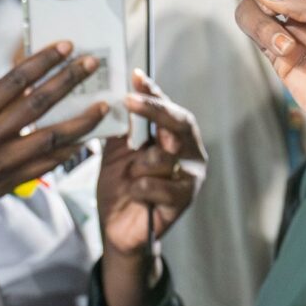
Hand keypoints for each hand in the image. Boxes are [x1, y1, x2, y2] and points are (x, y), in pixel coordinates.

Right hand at [0, 47, 107, 239]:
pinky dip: (68, 151)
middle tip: (91, 64)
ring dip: (80, 121)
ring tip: (102, 105)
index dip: (42, 62)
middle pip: (36, 104)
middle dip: (68, 81)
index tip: (65, 47)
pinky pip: (46, 165)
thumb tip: (28, 84)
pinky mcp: (8, 184)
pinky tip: (85, 138)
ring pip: (49, 138)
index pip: (13, 82)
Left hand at [95, 75, 205, 260]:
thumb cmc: (121, 186)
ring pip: (164, 156)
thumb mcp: (117, 151)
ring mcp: (191, 175)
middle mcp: (189, 151)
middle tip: (129, 101)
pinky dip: (139, 188)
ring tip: (130, 177)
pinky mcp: (185, 199)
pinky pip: (157, 184)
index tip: (135, 77)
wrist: (118, 228)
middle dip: (154, 111)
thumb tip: (114, 95)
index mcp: (175, 136)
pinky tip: (136, 195)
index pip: (168, 107)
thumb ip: (122, 126)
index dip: (153, 92)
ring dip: (138, 165)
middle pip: (179, 122)